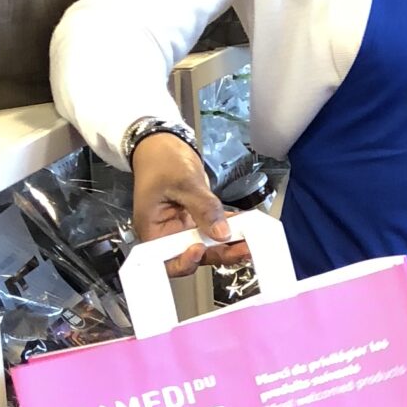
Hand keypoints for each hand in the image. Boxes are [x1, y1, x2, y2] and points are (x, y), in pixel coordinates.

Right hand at [130, 134, 247, 276]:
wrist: (164, 145)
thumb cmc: (162, 161)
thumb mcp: (183, 182)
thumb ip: (203, 208)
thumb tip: (221, 233)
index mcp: (154, 230)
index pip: (167, 259)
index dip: (184, 261)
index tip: (200, 250)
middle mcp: (169, 234)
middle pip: (194, 254)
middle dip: (219, 253)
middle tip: (244, 249)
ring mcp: (185, 228)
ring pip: (210, 244)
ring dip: (231, 243)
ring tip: (252, 241)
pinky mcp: (199, 219)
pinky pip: (217, 228)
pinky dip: (232, 228)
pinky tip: (248, 226)